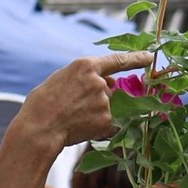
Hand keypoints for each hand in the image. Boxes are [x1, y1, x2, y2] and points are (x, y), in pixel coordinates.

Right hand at [3, 54, 152, 163]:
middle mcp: (99, 81)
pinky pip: (109, 123)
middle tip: (76, 107)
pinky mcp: (106, 119)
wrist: (39, 129)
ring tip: (74, 118)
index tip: (149, 57)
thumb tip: (108, 82)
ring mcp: (104, 101)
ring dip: (97, 113)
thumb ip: (85, 77)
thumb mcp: (61, 79)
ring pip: (108, 107)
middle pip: (110, 88)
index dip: (135, 59)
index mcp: (85, 66)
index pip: (117, 60)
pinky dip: (98, 127)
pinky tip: (81, 127)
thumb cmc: (43, 105)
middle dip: (99, 97)